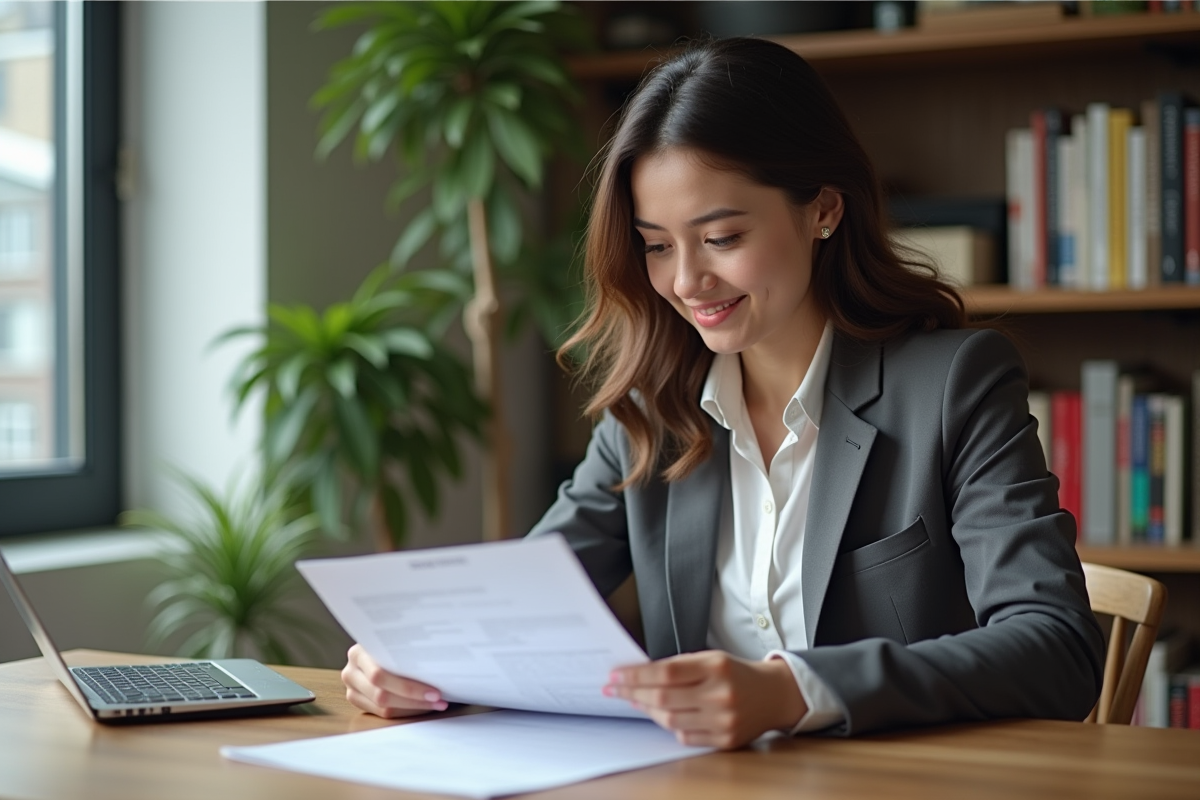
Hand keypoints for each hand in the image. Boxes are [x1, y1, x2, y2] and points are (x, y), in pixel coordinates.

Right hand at [341, 643, 448, 717]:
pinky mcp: (357, 701)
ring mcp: (352, 689)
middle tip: (439, 700)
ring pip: (383, 708)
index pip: (380, 676)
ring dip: (413, 708)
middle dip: (414, 699)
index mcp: (357, 653)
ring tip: (436, 704)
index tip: (436, 691)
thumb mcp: (394, 640)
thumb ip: (406, 650)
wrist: (374, 646)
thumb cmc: (392, 641)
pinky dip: (405, 711)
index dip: (409, 687)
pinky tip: (423, 706)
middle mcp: (350, 672)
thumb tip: (438, 665)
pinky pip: (383, 714)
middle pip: (382, 695)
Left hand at [603, 651, 806, 749]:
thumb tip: (639, 675)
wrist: (774, 694)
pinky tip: (660, 714)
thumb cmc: (737, 673)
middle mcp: (721, 694)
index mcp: (716, 667)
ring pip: (670, 719)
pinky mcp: (725, 740)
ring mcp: (724, 720)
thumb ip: (679, 667)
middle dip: (633, 692)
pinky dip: (668, 725)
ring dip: (646, 709)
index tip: (616, 675)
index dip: (635, 675)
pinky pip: (685, 736)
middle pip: (664, 697)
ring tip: (634, 700)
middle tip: (614, 688)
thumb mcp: (711, 658)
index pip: (665, 672)